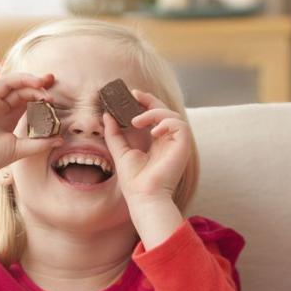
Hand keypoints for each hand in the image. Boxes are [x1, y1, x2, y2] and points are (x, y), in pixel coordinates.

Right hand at [0, 47, 60, 178]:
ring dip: (23, 78)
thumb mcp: (19, 150)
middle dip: (35, 85)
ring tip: (39, 80)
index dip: (41, 94)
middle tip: (49, 83)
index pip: (29, 99)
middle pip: (20, 88)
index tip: (54, 96)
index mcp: (10, 115)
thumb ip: (39, 144)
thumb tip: (61, 140)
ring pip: (7, 82)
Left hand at [104, 90, 190, 207]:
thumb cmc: (134, 181)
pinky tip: (153, 131)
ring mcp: (177, 144)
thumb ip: (114, 134)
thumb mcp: (120, 151)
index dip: (146, 103)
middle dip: (150, 100)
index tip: (132, 95)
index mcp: (157, 142)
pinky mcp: (183, 147)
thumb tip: (106, 115)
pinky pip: (180, 125)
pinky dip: (166, 123)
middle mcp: (169, 142)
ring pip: (173, 115)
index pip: (155, 116)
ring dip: (154, 112)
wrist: (144, 196)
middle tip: (134, 95)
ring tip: (136, 121)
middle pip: (165, 112)